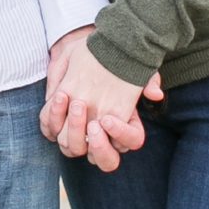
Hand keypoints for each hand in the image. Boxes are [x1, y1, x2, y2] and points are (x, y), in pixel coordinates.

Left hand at [42, 29, 162, 173]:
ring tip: (73, 102)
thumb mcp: (131, 66)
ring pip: (74, 149)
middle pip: (105, 160)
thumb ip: (148, 80)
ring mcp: (79, 132)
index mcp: (124, 122)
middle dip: (97, 145)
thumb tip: (156, 94)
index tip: (108, 118)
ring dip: (73, 130)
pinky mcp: (58, 121)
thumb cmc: (111, 60)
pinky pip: (51, 131)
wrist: (84, 49)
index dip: (121, 135)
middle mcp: (103, 134)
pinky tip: (59, 97)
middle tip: (92, 122)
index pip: (131, 142)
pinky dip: (53, 119)